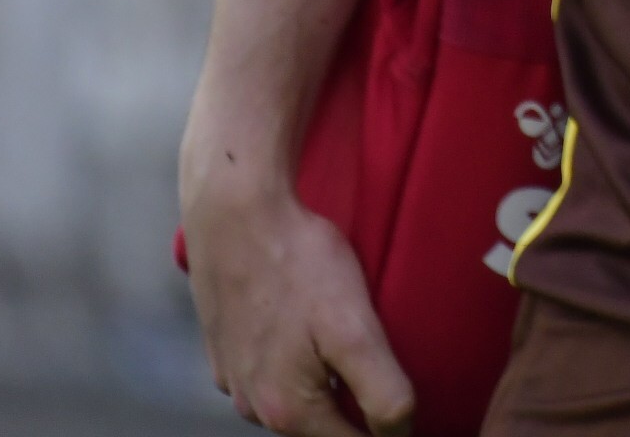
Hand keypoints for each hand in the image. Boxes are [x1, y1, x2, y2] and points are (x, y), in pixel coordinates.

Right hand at [182, 168, 415, 435]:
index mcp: (288, 411)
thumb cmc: (298, 265)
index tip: (405, 403)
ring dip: (325, 386)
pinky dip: (295, 365)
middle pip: (321, 428)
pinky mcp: (224, 350)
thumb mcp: (355, 330)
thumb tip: (400, 434)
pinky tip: (311, 331)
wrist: (235, 215)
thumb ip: (382, 391)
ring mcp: (234, 379)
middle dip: (354, 409)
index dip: (388, 431)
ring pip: (293, 402)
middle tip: (385, 368)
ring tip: (349, 348)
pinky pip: (269, 374)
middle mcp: (254, 406)